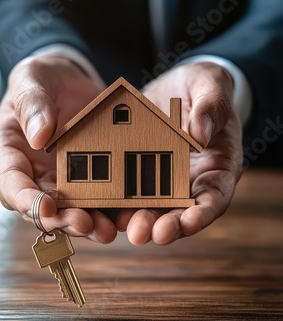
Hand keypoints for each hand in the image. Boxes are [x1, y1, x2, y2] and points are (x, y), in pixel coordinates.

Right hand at [0, 54, 116, 242]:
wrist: (69, 80)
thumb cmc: (42, 78)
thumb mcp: (31, 79)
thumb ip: (32, 103)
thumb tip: (39, 136)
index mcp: (8, 152)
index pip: (11, 183)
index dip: (26, 200)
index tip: (46, 207)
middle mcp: (30, 173)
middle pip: (40, 207)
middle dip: (61, 219)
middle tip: (85, 224)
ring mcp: (57, 179)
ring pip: (67, 210)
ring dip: (85, 223)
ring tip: (106, 229)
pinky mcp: (83, 179)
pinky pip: (92, 198)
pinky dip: (105, 210)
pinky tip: (122, 214)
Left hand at [115, 62, 242, 244]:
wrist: (177, 87)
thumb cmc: (202, 88)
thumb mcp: (211, 88)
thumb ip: (211, 107)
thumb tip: (200, 133)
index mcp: (218, 166)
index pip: (215, 197)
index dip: (203, 214)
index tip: (190, 222)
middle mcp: (192, 181)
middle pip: (180, 212)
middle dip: (163, 225)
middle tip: (144, 233)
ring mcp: (165, 179)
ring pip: (153, 208)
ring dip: (138, 220)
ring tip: (122, 225)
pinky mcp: (140, 172)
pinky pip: (128, 189)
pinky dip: (118, 199)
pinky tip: (102, 204)